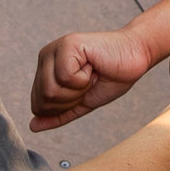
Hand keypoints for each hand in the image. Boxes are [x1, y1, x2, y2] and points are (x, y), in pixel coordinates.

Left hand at [29, 29, 151, 131]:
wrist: (136, 56)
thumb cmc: (112, 76)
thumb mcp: (82, 102)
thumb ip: (58, 114)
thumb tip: (33, 126)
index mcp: (45, 69)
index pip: (37, 105)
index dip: (64, 108)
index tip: (83, 90)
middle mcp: (46, 57)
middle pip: (43, 100)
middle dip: (71, 100)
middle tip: (88, 82)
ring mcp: (55, 49)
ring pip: (51, 90)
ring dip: (78, 90)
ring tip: (90, 74)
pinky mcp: (67, 44)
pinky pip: (65, 77)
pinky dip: (84, 79)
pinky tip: (93, 66)